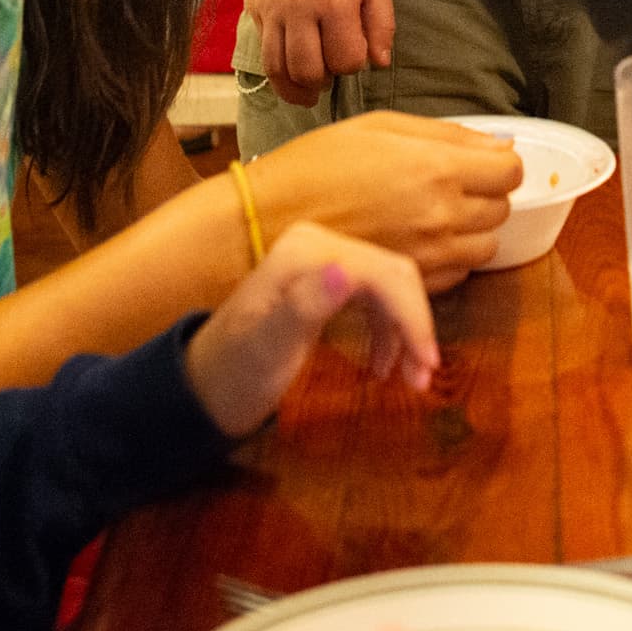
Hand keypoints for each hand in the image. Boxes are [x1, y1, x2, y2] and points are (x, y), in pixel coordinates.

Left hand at [184, 223, 436, 438]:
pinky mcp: (326, 278)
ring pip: (391, 285)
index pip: (382, 274)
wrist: (205, 386)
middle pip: (394, 275)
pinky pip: (377, 295)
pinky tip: (386, 364)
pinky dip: (391, 329)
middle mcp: (319, 244)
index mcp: (306, 252)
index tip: (426, 365)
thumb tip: (343, 272)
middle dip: (416, 324)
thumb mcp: (268, 347)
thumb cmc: (235, 373)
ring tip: (413, 379)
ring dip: (408, 330)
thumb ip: (303, 308)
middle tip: (425, 377)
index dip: (412, 317)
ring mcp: (323, 259)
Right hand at [247, 0, 394, 105]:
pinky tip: (290, 65)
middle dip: (323, 82)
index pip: (345, 60)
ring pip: (277, 69)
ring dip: (294, 87)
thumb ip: (381, 22)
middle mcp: (299, 10)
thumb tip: (379, 63)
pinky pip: (262, 50)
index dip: (354, 64)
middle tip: (330, 75)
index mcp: (335, 2)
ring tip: (307, 90)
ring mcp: (272, 10)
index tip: (356, 52)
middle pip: (307, 72)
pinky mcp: (255, 8)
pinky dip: (276, 67)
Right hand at [252, 111, 523, 291]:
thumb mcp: (379, 127)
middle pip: (502, 210)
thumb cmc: (316, 165)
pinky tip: (417, 241)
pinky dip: (449, 260)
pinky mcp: (411, 285)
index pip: (510, 172)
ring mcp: (429, 256)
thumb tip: (499, 145)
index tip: (480, 163)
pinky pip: (457, 275)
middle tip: (450, 185)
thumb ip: (446, 135)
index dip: (500, 165)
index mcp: (437, 169)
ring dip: (470, 230)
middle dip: (484, 195)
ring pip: (485, 247)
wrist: (268, 222)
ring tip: (434, 215)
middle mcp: (442, 216)